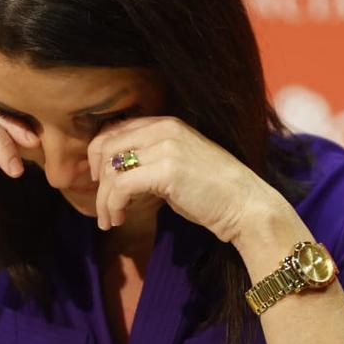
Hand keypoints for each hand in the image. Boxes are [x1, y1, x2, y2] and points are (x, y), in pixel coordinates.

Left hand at [86, 117, 284, 243]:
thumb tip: (117, 175)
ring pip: (112, 169)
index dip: (98, 155)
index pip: (115, 130)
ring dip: (104, 199)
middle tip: (101, 207)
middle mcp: (164, 128)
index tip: (98, 181)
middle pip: (107, 147)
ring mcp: (166, 146)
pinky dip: (113, 204)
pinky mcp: (167, 170)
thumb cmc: (213, 193)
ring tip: (109, 220)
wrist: (245, 206)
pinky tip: (119, 218)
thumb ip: (149, 162)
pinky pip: (122, 185)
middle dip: (98, 181)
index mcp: (167, 123)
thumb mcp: (176, 166)